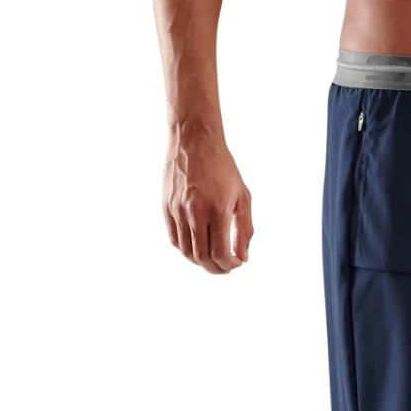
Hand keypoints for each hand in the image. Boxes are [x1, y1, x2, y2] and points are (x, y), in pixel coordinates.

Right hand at [163, 124, 253, 272]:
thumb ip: (245, 228)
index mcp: (217, 209)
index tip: (237, 263)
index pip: (220, 252)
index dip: (230, 265)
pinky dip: (186, 250)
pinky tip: (197, 247)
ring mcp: (177, 211)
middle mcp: (194, 212)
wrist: (194, 141)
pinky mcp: (166, 208)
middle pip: (202, 257)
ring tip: (213, 260)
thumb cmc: (223, 168)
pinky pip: (174, 239)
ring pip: (186, 251)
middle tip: (226, 268)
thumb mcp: (242, 196)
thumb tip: (243, 256)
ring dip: (200, 262)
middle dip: (216, 268)